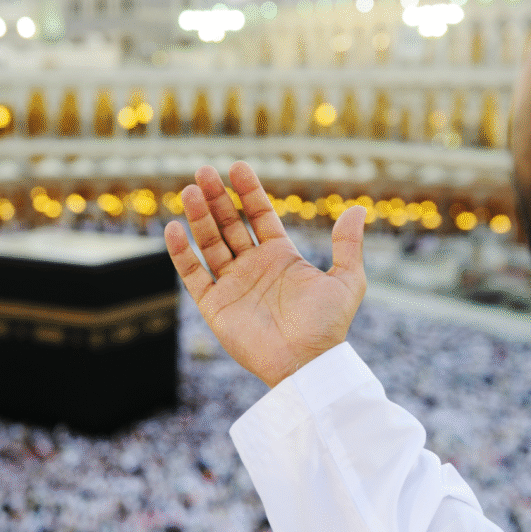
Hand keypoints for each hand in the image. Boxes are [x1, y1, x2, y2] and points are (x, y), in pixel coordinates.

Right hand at [164, 161, 366, 388]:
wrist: (306, 364)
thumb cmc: (328, 326)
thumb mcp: (346, 281)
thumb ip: (347, 245)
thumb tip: (357, 209)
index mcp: (281, 257)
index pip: (259, 216)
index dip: (248, 191)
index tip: (237, 167)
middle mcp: (253, 267)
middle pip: (230, 224)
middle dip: (217, 198)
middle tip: (204, 171)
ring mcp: (232, 285)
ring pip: (210, 244)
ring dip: (199, 218)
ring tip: (190, 191)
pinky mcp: (215, 306)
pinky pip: (194, 275)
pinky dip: (181, 253)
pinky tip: (174, 228)